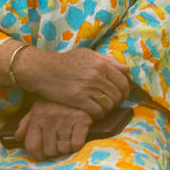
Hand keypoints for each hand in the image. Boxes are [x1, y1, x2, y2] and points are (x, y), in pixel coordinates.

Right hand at [14, 47, 129, 117]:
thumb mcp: (88, 55)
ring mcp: (88, 87)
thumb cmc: (66, 61)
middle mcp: (97, 74)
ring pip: (108, 104)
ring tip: (101, 109)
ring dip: (107, 109)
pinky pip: (97, 111)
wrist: (43, 69)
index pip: (123, 81)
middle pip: (117, 94)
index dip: (124, 91)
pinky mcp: (78, 99)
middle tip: (111, 104)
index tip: (121, 96)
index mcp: (101, 63)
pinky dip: (98, 115)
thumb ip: (108, 60)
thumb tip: (126, 69)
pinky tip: (93, 114)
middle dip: (117, 102)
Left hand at [15, 98, 91, 160]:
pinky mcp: (83, 119)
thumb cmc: (57, 99)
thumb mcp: (39, 106)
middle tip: (59, 141)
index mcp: (38, 115)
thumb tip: (18, 138)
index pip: (32, 146)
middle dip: (54, 150)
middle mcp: (50, 118)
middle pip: (49, 151)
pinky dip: (77, 144)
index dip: (38, 155)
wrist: (81, 85)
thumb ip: (27, 123)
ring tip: (68, 137)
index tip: (44, 154)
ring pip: (63, 149)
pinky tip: (77, 135)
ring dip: (66, 147)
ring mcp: (66, 118)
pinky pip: (76, 144)